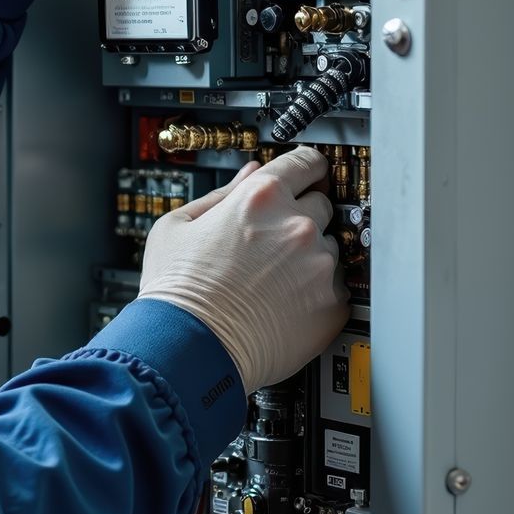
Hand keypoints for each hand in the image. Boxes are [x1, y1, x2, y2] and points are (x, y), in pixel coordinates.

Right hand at [138, 148, 346, 393]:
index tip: (309, 174)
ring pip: (329, 249)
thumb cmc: (177, 294)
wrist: (189, 352)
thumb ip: (222, 193)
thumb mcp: (178, 226)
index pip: (305, 162)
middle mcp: (297, 227)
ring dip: (309, 258)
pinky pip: (336, 288)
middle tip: (273, 244)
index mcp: (261, 198)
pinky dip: (317, 294)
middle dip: (301, 218)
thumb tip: (249, 174)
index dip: (307, 167)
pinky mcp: (332, 305)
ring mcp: (319, 267)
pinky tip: (285, 305)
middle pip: (321, 205)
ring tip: (273, 282)